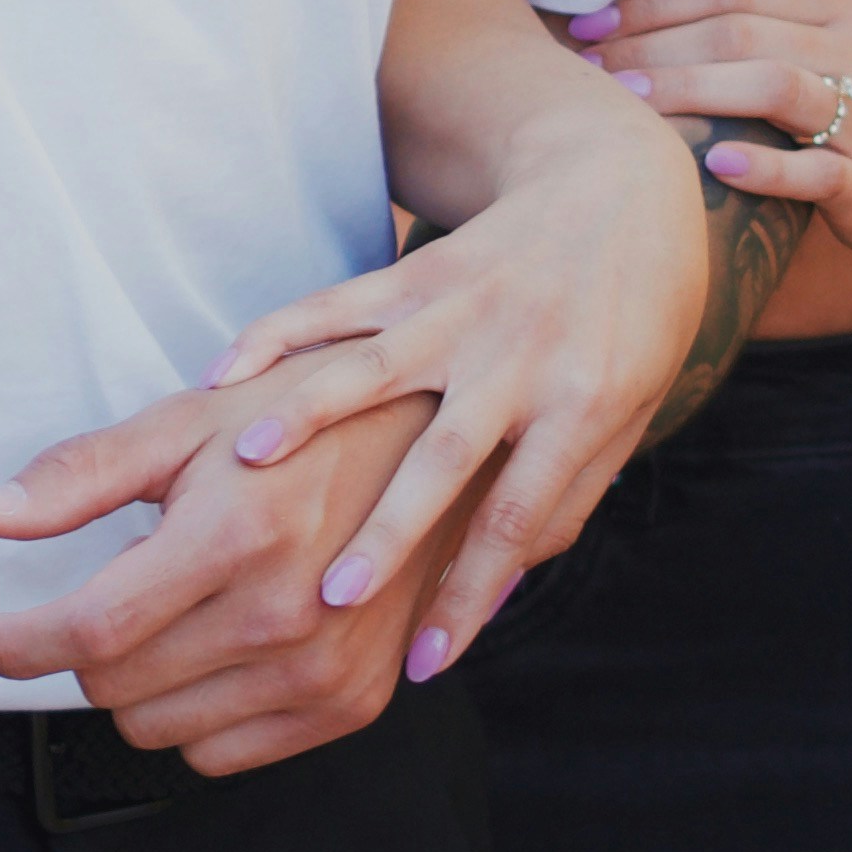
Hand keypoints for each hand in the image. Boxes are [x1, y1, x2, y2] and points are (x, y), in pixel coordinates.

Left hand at [0, 378, 487, 768]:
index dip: (15, 643)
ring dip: (140, 683)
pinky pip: (220, 755)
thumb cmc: (301, 423)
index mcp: (235, 536)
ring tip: (177, 613)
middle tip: (112, 592)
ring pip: (157, 730)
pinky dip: (196, 713)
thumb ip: (79, 476)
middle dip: (84, 647)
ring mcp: (322, 670)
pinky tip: (218, 649)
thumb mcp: (186, 424)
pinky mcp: (351, 704)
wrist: (434, 451)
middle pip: (113, 687)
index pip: (90, 630)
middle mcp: (283, 616)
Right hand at [126, 69, 720, 672]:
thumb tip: (494, 596)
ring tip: (250, 463)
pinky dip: (279, 337)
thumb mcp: (625, 415)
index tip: (424, 663)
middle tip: (332, 598)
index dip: (472, 592)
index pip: (521, 517)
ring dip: (309, 414)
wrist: (622, 188)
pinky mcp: (418, 274)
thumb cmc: (630, 324)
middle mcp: (518, 359)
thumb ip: (561, 499)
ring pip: (375, 369)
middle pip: (444, 457)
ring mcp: (462, 311)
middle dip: (389, 531)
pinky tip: (221, 375)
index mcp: (581, 405)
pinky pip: (336, 306)